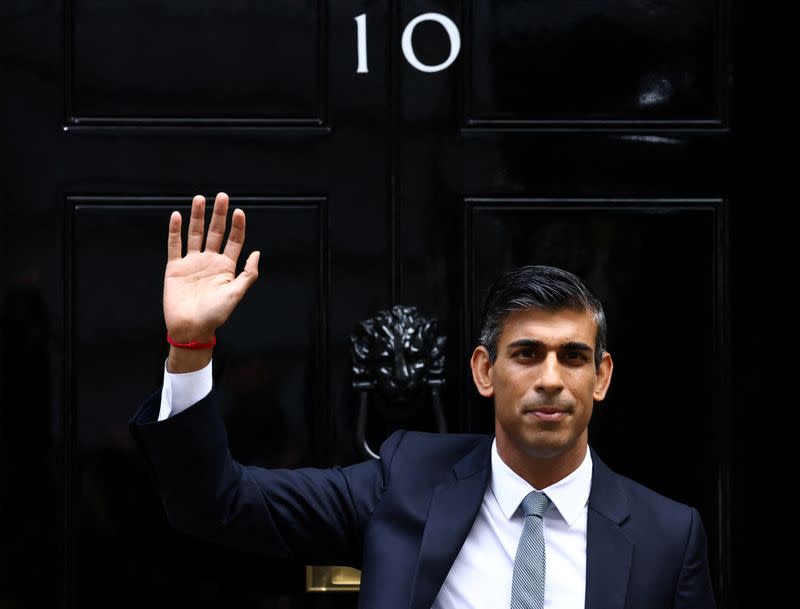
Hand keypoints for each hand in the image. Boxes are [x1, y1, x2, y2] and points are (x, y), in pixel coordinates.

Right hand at [163, 192, 259, 344]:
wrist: (191, 328)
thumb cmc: (215, 315)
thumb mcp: (236, 294)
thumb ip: (248, 274)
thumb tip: (257, 253)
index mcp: (226, 267)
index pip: (234, 241)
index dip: (237, 226)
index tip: (239, 212)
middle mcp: (210, 261)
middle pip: (215, 232)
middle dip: (219, 215)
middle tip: (222, 196)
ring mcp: (192, 263)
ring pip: (195, 234)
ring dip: (197, 217)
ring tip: (200, 199)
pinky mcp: (175, 268)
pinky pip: (175, 246)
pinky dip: (175, 231)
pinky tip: (177, 216)